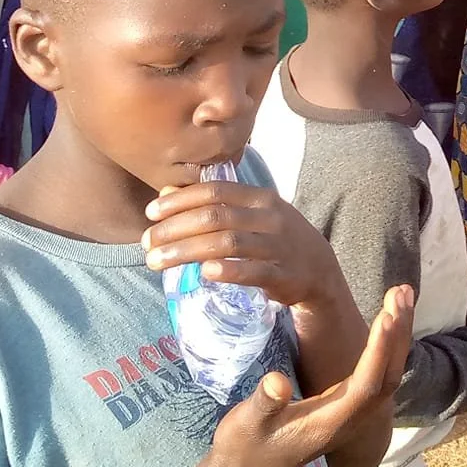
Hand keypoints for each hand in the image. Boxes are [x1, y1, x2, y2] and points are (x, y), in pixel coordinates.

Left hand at [144, 181, 342, 308]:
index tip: (150, 213)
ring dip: (186, 251)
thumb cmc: (274, 237)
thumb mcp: (250, 214)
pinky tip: (203, 273)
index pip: (214, 191)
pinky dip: (228, 270)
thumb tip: (166, 194)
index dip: (179, 201)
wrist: (319, 269)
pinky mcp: (283, 274)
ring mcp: (277, 245)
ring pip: (227, 243)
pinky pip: (253, 271)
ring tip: (156, 262)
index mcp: (259, 197)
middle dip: (174, 229)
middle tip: (147, 243)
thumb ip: (213, 204)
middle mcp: (270, 217)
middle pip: (214, 217)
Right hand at [202, 286, 413, 466]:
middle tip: (402, 293)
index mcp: (330, 424)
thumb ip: (264, 404)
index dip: (378, 351)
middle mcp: (349, 420)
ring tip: (401, 296)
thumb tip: (277, 382)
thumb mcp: (247, 423)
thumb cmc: (244, 445)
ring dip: (397, 336)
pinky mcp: (345, 408)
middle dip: (398, 334)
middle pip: (387, 377)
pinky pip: (376, 375)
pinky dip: (386, 346)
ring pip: (386, 375)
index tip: (386, 315)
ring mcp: (350, 416)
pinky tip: (386, 322)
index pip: (365, 385)